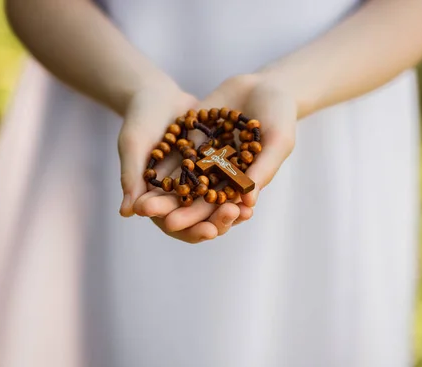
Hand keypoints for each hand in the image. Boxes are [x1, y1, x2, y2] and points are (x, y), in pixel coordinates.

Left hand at [133, 74, 297, 242]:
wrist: (266, 84)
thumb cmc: (281, 116)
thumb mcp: (277, 142)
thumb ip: (263, 169)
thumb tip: (249, 203)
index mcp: (241, 184)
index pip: (221, 208)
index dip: (204, 218)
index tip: (186, 227)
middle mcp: (221, 175)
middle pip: (196, 198)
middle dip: (175, 209)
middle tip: (154, 217)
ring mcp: (205, 158)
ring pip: (180, 180)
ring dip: (162, 193)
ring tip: (142, 205)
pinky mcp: (192, 140)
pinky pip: (173, 154)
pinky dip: (159, 166)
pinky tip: (140, 175)